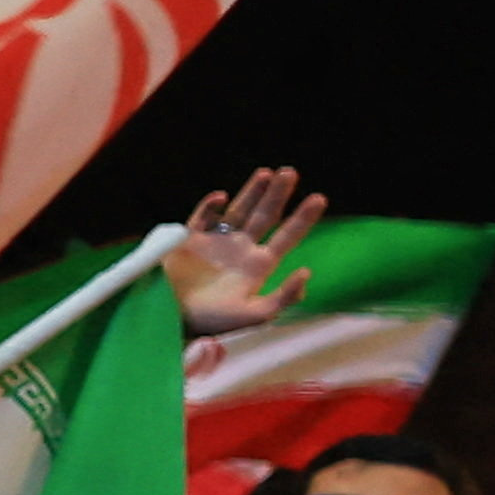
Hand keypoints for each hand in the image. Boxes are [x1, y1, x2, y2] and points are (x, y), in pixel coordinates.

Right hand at [165, 166, 330, 345]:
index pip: (287, 236)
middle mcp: (240, 249)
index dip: (303, 218)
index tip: (320, 198)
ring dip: (252, 191)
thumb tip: (306, 272)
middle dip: (278, 194)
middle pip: (265, 215)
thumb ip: (284, 296)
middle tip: (290, 172)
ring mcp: (215, 241)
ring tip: (268, 173)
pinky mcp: (188, 240)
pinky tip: (221, 197)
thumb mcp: (257, 314)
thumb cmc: (216, 323)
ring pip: (238, 209)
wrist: (173, 323)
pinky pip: (201, 217)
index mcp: (259, 265)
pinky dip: (211, 206)